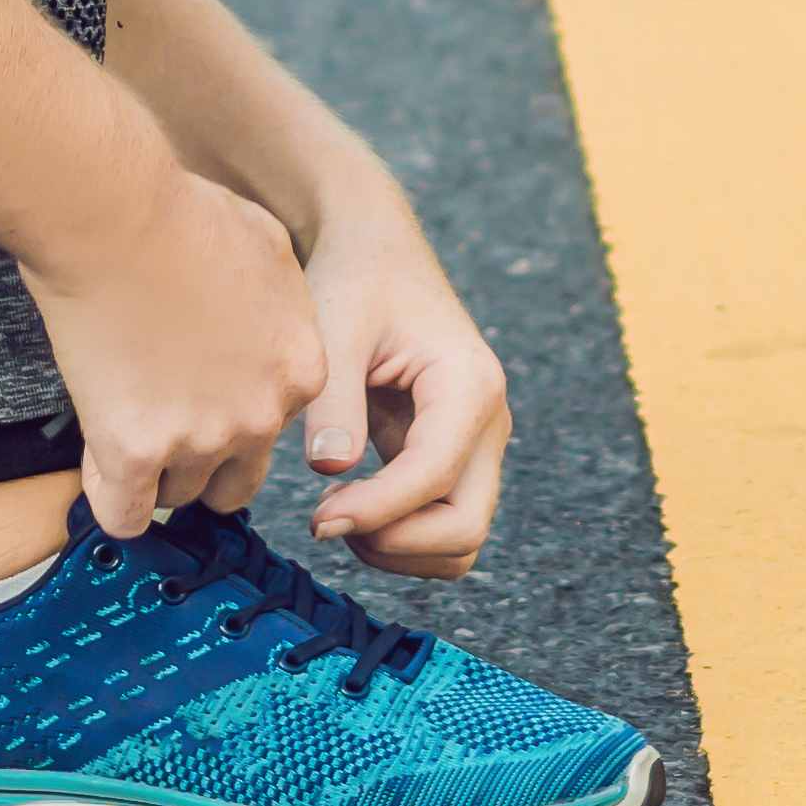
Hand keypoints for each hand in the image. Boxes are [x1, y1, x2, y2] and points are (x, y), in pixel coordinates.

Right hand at [16, 155, 322, 536]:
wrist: (115, 215)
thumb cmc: (180, 212)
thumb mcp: (267, 250)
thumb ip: (279, 306)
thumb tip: (260, 327)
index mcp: (303, 369)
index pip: (274, 430)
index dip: (227, 417)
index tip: (193, 397)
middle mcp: (263, 414)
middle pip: (235, 482)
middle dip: (200, 465)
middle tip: (160, 426)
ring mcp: (202, 438)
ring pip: (179, 497)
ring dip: (151, 475)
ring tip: (121, 426)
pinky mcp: (138, 451)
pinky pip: (125, 514)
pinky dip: (109, 501)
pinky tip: (98, 469)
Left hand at [295, 192, 515, 580]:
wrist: (376, 256)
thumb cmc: (356, 282)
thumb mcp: (336, 328)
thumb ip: (334, 400)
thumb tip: (330, 472)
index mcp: (469, 385)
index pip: (434, 477)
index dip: (376, 511)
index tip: (316, 518)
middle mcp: (488, 421)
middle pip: (466, 526)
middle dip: (395, 542)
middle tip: (326, 520)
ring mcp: (477, 445)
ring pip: (460, 540)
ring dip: (400, 548)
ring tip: (336, 514)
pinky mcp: (456, 459)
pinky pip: (443, 524)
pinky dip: (401, 537)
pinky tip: (351, 506)